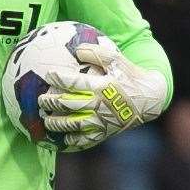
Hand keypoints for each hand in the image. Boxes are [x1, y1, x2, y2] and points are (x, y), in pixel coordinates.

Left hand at [36, 41, 167, 151]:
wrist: (151, 98)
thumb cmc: (129, 75)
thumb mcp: (117, 59)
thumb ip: (97, 53)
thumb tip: (76, 49)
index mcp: (103, 86)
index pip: (76, 82)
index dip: (60, 78)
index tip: (47, 74)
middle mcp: (101, 104)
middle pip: (70, 104)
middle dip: (52, 102)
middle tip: (39, 99)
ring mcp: (103, 120)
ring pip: (75, 124)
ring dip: (58, 123)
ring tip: (46, 120)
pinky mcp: (107, 132)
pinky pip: (88, 139)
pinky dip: (75, 140)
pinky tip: (63, 139)